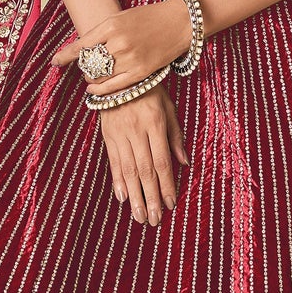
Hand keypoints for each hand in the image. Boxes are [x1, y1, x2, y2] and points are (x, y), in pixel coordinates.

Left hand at [49, 0, 192, 96]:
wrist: (181, 21)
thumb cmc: (150, 17)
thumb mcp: (122, 16)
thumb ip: (103, 31)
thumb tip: (83, 48)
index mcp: (111, 24)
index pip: (80, 45)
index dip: (65, 56)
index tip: (55, 62)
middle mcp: (118, 43)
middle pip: (89, 62)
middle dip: (83, 66)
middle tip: (83, 66)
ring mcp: (130, 59)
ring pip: (99, 76)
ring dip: (91, 78)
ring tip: (92, 76)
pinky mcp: (141, 73)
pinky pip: (113, 87)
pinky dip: (100, 90)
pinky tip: (94, 89)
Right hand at [97, 85, 187, 225]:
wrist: (117, 73)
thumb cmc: (149, 89)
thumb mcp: (168, 107)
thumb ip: (175, 136)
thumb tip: (184, 163)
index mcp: (155, 124)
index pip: (162, 162)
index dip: (166, 185)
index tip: (170, 204)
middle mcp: (137, 131)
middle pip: (145, 171)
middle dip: (150, 198)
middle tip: (153, 220)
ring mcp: (120, 134)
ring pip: (128, 171)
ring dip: (135, 196)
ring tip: (139, 217)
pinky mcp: (107, 135)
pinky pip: (113, 162)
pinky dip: (117, 181)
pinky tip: (122, 198)